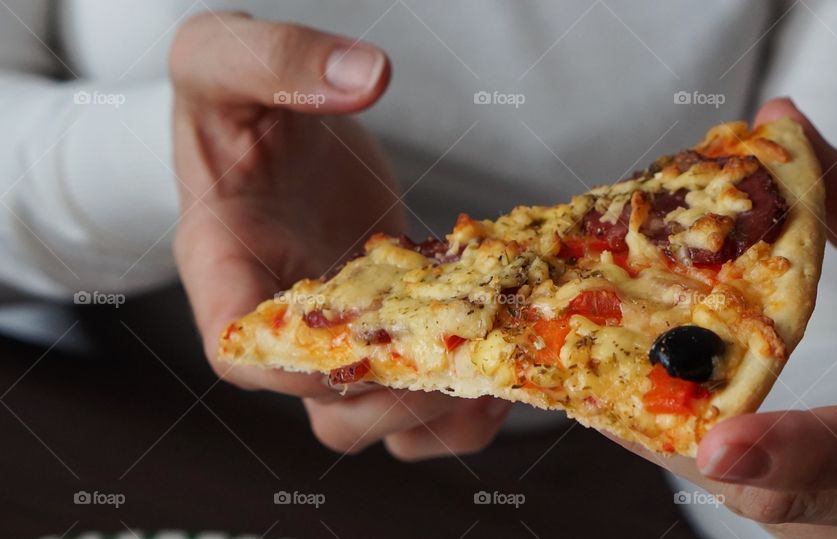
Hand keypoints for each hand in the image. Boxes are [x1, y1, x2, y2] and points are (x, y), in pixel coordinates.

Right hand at [170, 12, 510, 458]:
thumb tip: (366, 75)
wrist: (269, 121)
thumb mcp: (221, 58)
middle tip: (456, 361)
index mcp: (224, 267)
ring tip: (493, 383)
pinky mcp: (384, 323)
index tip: (365, 346)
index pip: (243, 352)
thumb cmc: (229, 99)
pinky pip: (415, 392)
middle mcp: (282, 318)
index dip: (299, 371)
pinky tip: (500, 362)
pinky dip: (459, 401)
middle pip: (324, 410)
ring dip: (436, 420)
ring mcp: (338, 330)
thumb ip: (277, 59)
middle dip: (392, 405)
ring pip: (377, 420)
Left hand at [614, 98, 836, 537]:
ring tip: (612, 390)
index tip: (717, 444)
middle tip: (602, 385)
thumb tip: (784, 122)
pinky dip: (707, 462)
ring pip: (761, 511)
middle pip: (787, 500)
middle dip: (688, 442)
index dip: (799, 450)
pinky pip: (762, 509)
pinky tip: (668, 413)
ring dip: (683, 451)